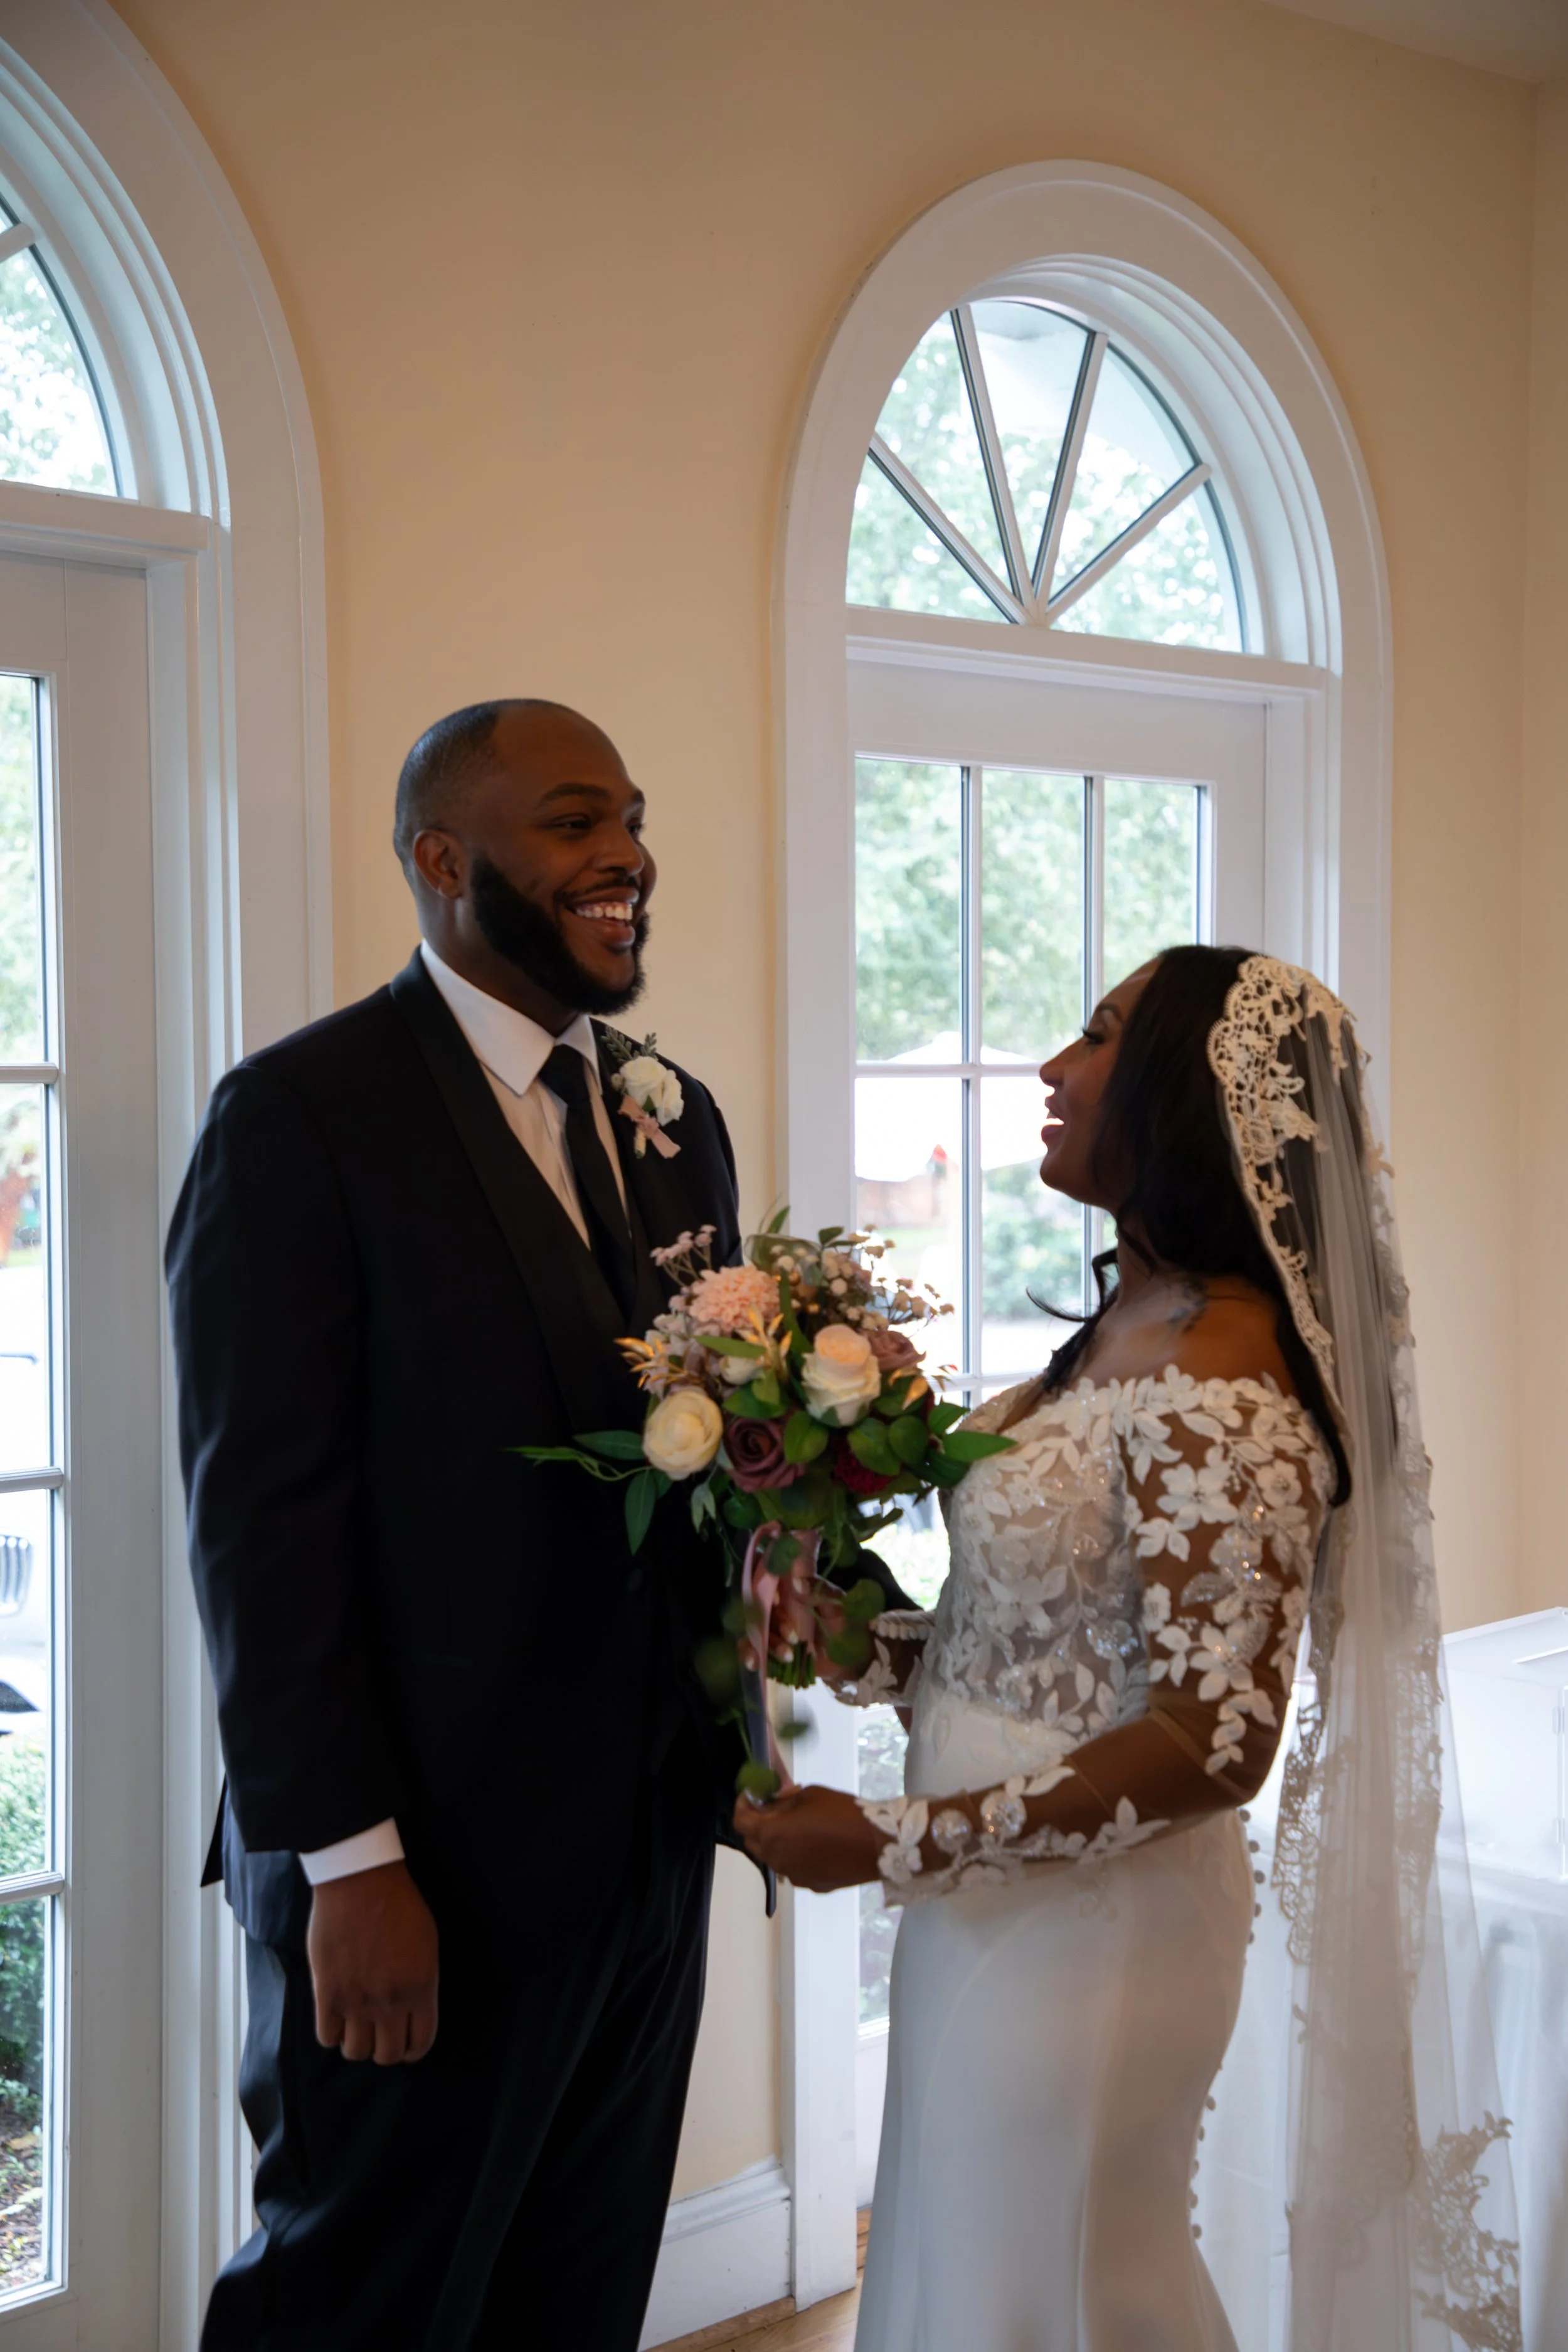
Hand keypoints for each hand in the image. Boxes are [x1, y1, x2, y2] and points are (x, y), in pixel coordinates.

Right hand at [307, 1859, 438, 2063]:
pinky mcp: (327, 1994)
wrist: (359, 1881)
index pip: (421, 2043)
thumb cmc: (398, 1904)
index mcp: (421, 1988)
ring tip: (356, 2027)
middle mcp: (390, 2002)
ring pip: (356, 2052)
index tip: (406, 2045)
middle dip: (385, 2049)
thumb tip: (413, 2008)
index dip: (413, 2050)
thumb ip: (421, 1981)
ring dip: (357, 2044)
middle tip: (380, 2034)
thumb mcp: (427, 1943)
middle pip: (388, 2054)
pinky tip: (336, 2018)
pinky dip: (332, 2034)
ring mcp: (357, 2001)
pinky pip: (327, 2037)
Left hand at [732, 1784, 887, 1891]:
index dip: (742, 1805)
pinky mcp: (811, 1885)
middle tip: (773, 1807)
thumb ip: (783, 1801)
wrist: (875, 1844)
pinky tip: (816, 1844)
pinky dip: (797, 1854)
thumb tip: (774, 1802)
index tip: (751, 1795)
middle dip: (758, 1824)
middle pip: (754, 1843)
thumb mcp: (807, 1794)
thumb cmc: (840, 1813)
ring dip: (778, 1840)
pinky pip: (795, 1867)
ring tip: (798, 1825)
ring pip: (775, 1857)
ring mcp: (794, 1877)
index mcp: (771, 1835)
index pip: (741, 1822)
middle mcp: (776, 1860)